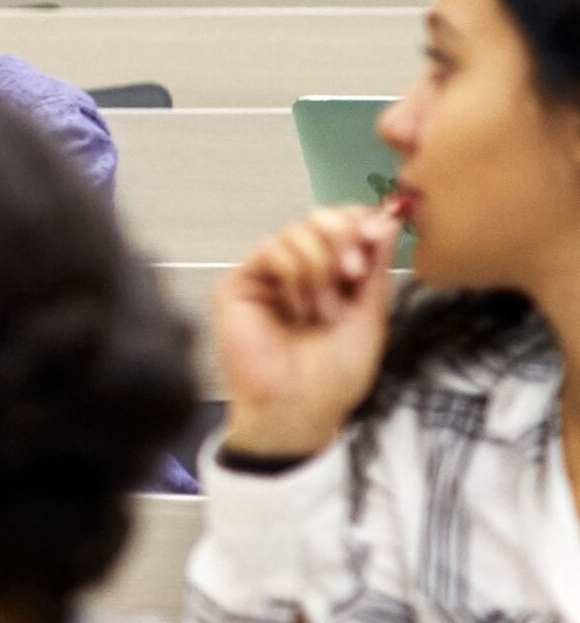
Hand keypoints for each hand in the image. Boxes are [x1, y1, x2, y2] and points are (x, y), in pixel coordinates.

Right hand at [212, 201, 405, 458]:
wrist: (301, 404)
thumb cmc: (335, 371)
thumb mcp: (370, 313)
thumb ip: (375, 265)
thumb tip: (383, 218)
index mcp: (333, 274)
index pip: (344, 225)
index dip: (359, 221)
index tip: (376, 234)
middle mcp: (300, 270)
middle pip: (318, 218)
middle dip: (342, 238)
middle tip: (352, 272)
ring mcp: (268, 275)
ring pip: (295, 231)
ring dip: (319, 266)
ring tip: (320, 308)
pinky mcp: (240, 283)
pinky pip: (269, 249)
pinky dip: (292, 271)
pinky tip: (296, 304)